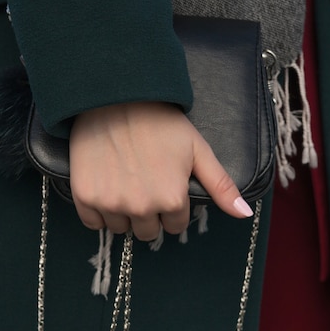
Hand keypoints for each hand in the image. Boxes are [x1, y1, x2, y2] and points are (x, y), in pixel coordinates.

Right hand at [69, 102, 252, 240]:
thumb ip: (221, 186)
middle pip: (147, 232)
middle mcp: (141, 208)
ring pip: (121, 228)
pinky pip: (93, 222)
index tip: (165, 184)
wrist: (116, 98)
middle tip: (144, 182)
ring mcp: (111, 204)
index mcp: (172, 200)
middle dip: (149, 213)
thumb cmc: (161, 122)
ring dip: (124, 213)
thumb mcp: (198, 150)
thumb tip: (244, 214)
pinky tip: (106, 186)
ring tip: (125, 181)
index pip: (175, 225)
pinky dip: (99, 211)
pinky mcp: (85, 197)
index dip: (172, 206)